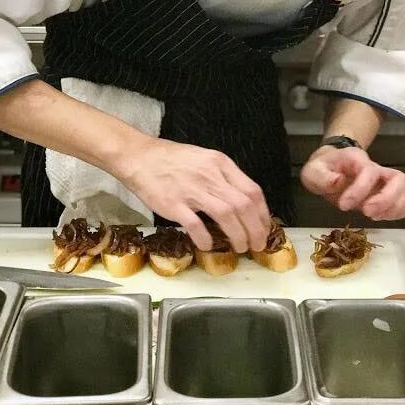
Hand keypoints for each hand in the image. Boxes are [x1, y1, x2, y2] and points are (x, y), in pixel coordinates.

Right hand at [118, 138, 270, 252]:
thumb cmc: (172, 159)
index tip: (264, 229)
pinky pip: (196, 225)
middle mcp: (210, 175)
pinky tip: (208, 246)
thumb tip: (242, 201)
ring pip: (227, 215)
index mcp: (220, 163)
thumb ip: (223, 177)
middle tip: (257, 244)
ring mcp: (192, 190)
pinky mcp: (174, 205)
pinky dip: (206, 238)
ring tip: (241, 247)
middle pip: (244, 205)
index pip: (252, 191)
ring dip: (238, 235)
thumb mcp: (205, 159)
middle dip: (255, 229)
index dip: (263, 214)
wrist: (139, 157)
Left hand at [300, 145, 404, 220]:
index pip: (369, 171)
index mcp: (357, 160)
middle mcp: (377, 168)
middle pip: (398, 178)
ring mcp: (386, 180)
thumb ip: (321, 177)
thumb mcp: (313, 172)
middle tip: (368, 213)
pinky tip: (381, 217)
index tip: (344, 205)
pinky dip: (398, 212)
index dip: (360, 189)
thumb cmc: (324, 170)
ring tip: (375, 216)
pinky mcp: (391, 192)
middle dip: (386, 199)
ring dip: (395, 207)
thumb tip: (338, 182)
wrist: (332, 166)